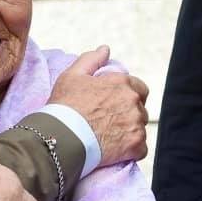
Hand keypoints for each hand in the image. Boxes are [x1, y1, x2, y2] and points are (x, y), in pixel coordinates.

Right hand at [48, 45, 148, 165]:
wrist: (61, 137)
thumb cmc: (65, 106)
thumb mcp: (72, 76)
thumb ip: (91, 60)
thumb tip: (105, 49)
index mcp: (122, 83)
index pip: (139, 88)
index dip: (127, 96)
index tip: (113, 105)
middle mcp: (134, 102)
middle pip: (140, 109)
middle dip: (128, 114)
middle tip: (108, 122)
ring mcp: (136, 125)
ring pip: (139, 128)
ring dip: (129, 132)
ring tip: (109, 137)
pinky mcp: (135, 146)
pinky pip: (140, 149)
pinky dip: (130, 150)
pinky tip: (114, 150)